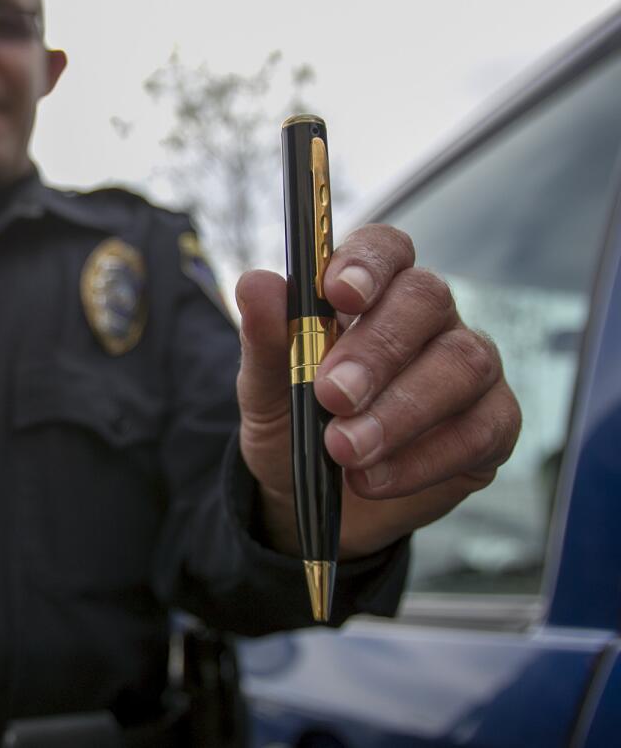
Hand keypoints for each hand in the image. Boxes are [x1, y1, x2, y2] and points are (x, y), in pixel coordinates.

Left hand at [235, 224, 520, 558]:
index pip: (386, 249)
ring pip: (462, 365)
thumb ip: (266, 338)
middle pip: (427, 300)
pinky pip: (479, 431)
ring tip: (345, 450)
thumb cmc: (293, 422)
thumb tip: (254, 285)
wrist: (312, 498)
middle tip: (332, 395)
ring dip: (400, 411)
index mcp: (373, 291)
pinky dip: (422, 459)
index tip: (337, 292)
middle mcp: (430, 319)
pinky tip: (374, 479)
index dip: (368, 263)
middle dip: (378, 349)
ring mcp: (469, 368)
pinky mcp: (493, 426)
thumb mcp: (266, 386)